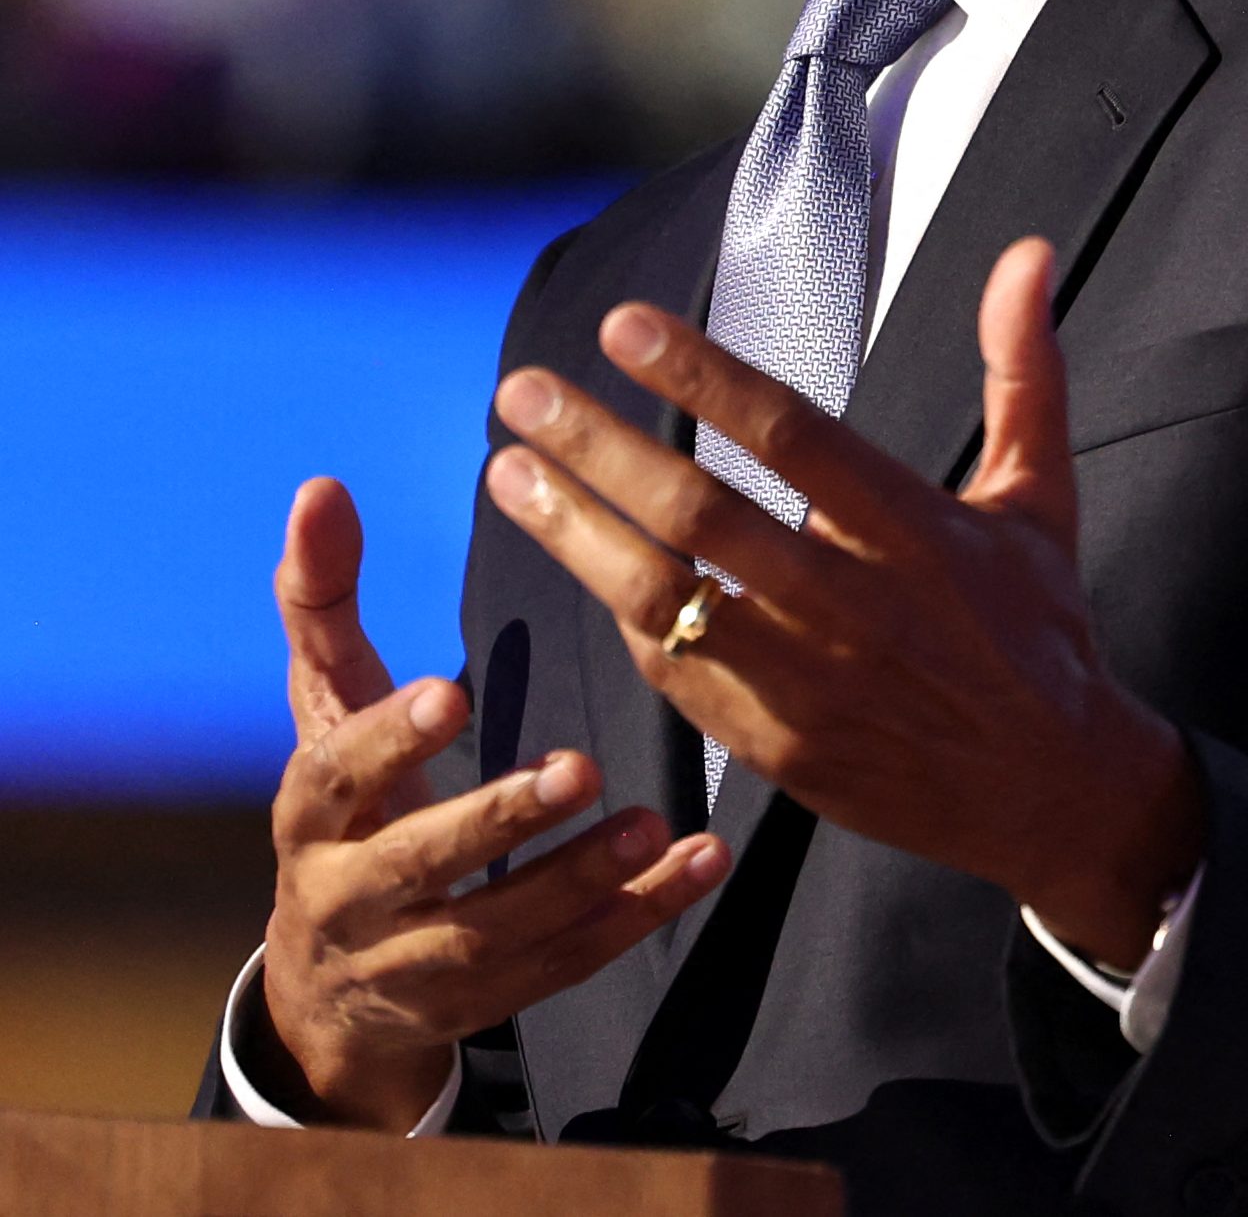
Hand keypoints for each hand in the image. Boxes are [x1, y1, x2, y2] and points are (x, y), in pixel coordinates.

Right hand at [259, 477, 727, 1130]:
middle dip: (497, 820)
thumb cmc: (343, 801)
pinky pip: (557, 968)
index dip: (388, 741)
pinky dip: (631, 918)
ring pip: (495, 935)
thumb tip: (321, 485)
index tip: (452, 693)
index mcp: (308, 815)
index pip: (335, 777)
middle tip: (580, 768)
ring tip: (653, 820)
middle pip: (419, 867)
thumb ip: (323, 597)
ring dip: (578, 879)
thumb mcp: (325, 702)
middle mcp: (346, 899)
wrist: (327, 986)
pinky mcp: (479, 1007)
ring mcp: (412, 965)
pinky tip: (696, 864)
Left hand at [485, 238, 1201, 968]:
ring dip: (575, 530)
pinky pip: (673, 673)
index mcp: (912, 530)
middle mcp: (851, 604)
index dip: (700, 376)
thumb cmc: (1038, 628)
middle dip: (597, 446)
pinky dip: (622, 613)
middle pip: (699, 513)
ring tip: (506, 469)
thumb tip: (1026, 251)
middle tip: (520, 391)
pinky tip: (578, 556)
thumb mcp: (1040, 495)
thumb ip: (1021, 369)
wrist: (1050, 793)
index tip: (622, 325)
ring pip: (663, 598)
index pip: (788, 435)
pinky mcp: (774, 746)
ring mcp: (804, 682)